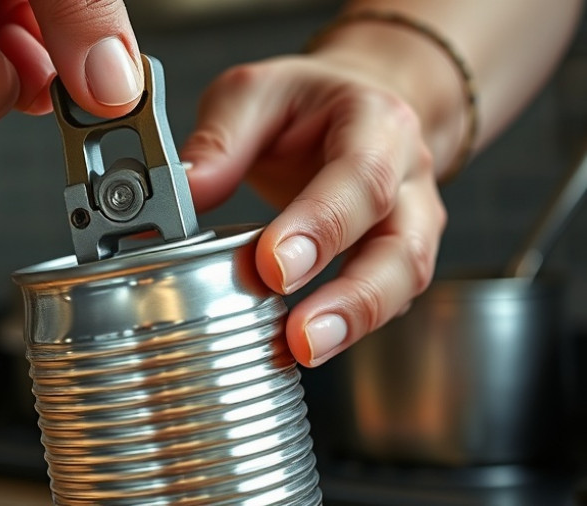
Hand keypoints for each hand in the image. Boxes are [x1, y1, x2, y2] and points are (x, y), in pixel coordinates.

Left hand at [182, 56, 446, 366]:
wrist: (354, 104)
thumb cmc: (304, 103)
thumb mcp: (254, 93)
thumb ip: (220, 138)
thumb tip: (184, 189)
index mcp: (376, 122)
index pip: (361, 176)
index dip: (320, 225)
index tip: (272, 264)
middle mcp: (407, 174)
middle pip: (401, 243)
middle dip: (352, 296)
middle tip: (300, 335)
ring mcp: (411, 220)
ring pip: (404, 280)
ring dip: (356, 323)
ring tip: (305, 350)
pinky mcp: (397, 256)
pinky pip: (389, 298)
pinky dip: (353, 327)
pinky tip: (310, 345)